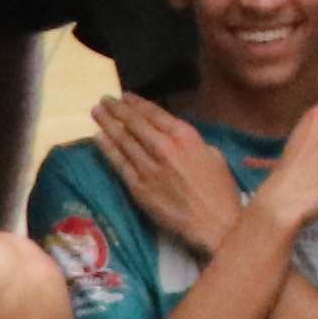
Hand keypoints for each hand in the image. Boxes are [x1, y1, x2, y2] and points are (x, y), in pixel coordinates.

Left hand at [86, 94, 250, 258]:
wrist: (213, 222)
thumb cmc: (220, 190)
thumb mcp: (214, 155)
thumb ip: (191, 142)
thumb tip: (175, 138)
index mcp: (184, 136)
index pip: (154, 113)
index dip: (137, 103)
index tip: (125, 96)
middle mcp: (163, 147)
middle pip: (134, 123)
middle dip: (117, 109)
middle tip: (104, 99)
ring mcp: (148, 167)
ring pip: (123, 140)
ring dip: (108, 124)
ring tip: (96, 112)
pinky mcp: (138, 187)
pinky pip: (119, 163)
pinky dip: (107, 149)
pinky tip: (98, 138)